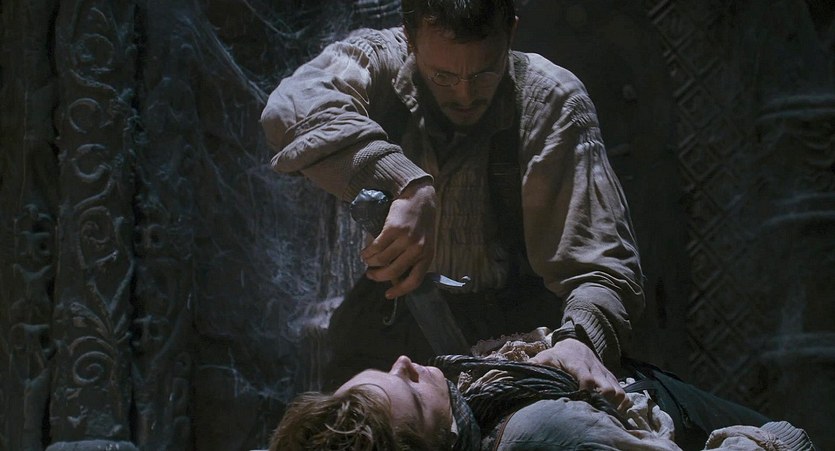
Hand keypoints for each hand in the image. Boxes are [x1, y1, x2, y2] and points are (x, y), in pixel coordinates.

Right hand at [362, 180, 435, 298]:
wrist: (419, 197)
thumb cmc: (419, 223)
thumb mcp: (423, 243)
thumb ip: (412, 259)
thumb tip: (394, 279)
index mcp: (427, 256)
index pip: (414, 281)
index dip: (399, 291)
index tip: (388, 295)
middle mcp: (418, 249)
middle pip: (392, 272)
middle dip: (378, 276)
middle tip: (371, 274)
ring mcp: (406, 239)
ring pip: (381, 260)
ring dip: (370, 263)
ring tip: (367, 261)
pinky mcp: (393, 229)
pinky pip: (376, 247)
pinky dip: (367, 253)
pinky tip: (365, 253)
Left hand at [529, 338, 630, 411]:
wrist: (576, 344)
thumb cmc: (558, 355)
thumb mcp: (546, 357)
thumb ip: (536, 365)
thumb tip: (520, 371)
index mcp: (578, 365)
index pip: (587, 379)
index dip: (585, 391)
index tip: (580, 400)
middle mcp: (595, 370)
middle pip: (608, 388)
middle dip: (603, 400)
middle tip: (592, 409)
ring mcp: (605, 374)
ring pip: (618, 391)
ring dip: (614, 403)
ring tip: (603, 411)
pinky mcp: (611, 378)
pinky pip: (623, 392)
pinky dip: (621, 402)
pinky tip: (612, 408)